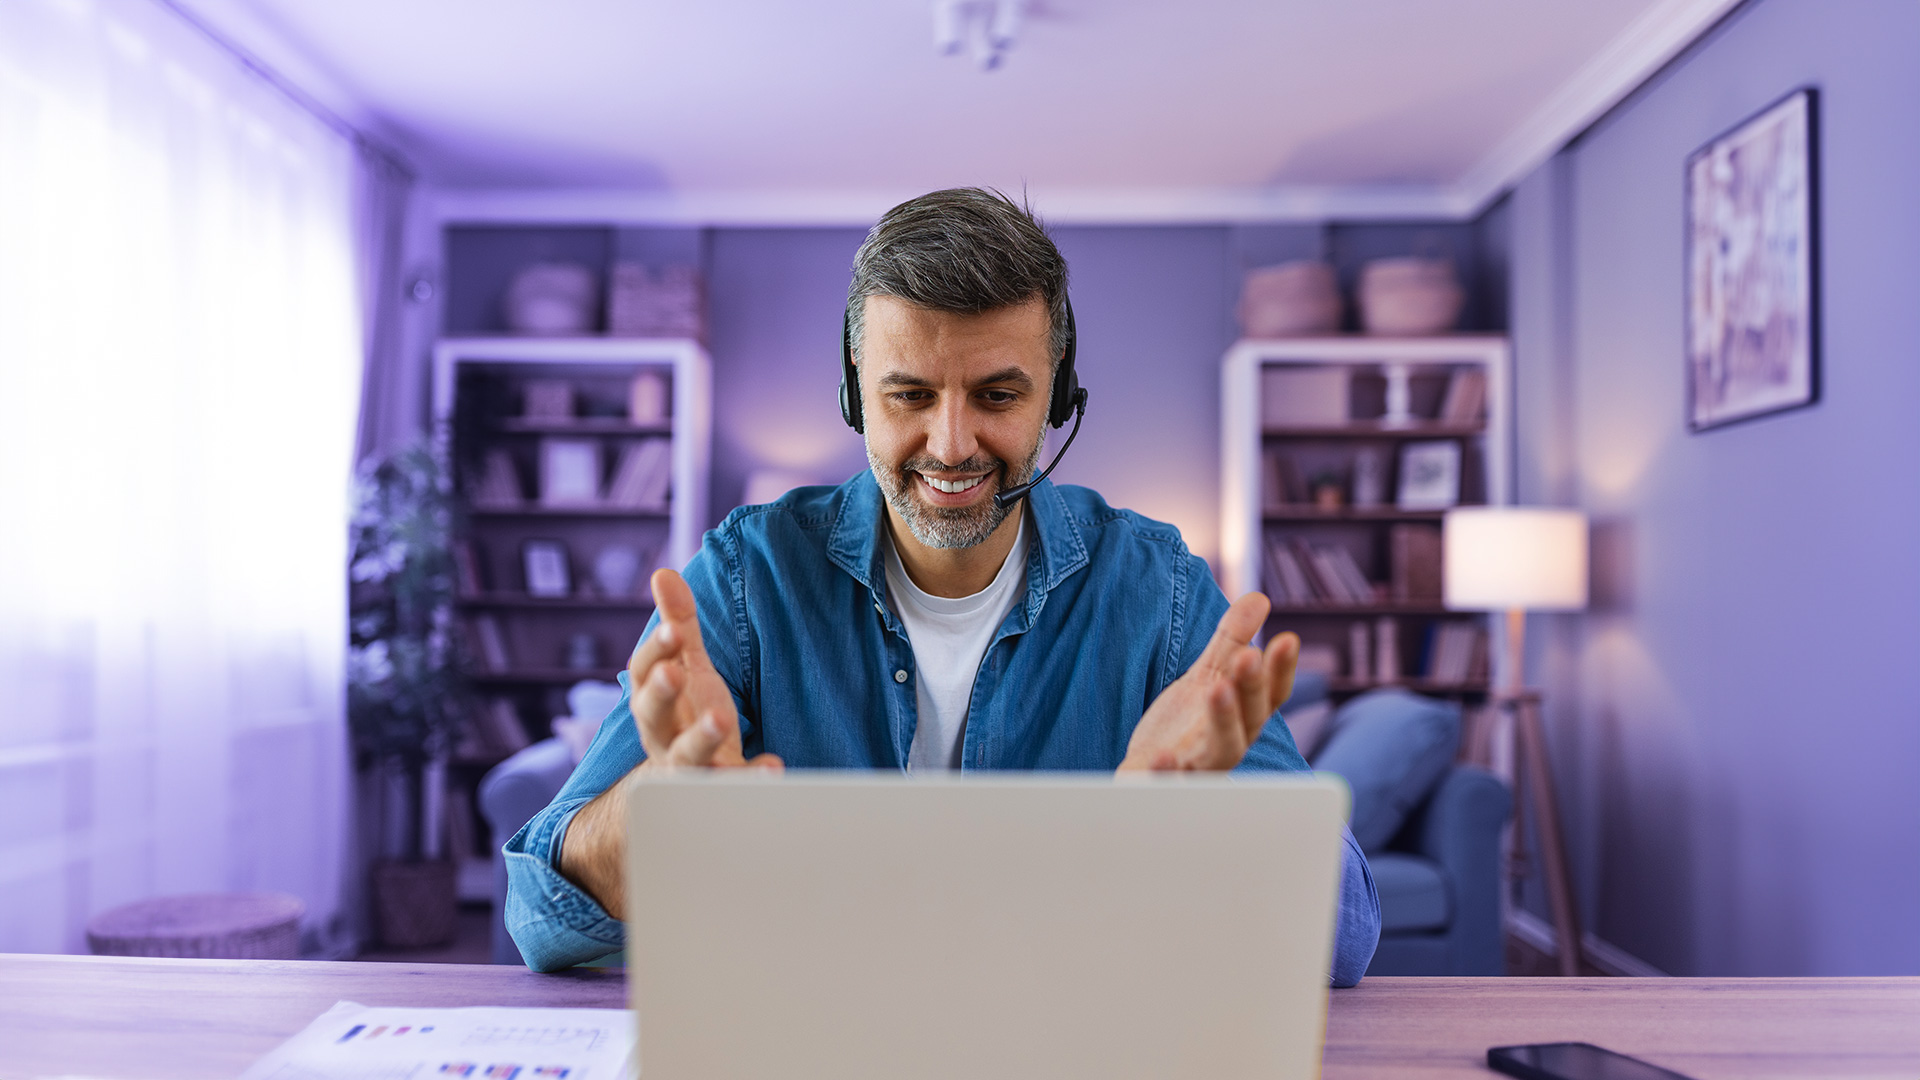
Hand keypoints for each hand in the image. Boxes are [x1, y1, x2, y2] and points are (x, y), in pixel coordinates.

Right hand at [557, 569, 779, 918]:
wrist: (688, 790)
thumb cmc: (689, 717)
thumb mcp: (687, 670)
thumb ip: (678, 626)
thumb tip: (662, 573)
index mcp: (654, 703)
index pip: (643, 673)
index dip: (655, 653)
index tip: (672, 632)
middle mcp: (663, 738)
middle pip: (651, 717)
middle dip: (660, 693)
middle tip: (675, 672)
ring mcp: (689, 771)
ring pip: (685, 761)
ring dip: (700, 740)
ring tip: (721, 721)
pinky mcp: (719, 794)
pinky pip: (730, 793)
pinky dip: (750, 779)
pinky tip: (771, 765)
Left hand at [1119, 592, 1298, 772]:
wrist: (1144, 775)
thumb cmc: (1184, 729)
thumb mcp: (1207, 677)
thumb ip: (1231, 641)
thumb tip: (1260, 597)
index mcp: (1242, 718)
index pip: (1269, 694)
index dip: (1280, 670)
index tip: (1287, 639)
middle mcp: (1228, 744)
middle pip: (1249, 719)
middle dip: (1251, 687)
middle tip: (1249, 656)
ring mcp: (1199, 768)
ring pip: (1221, 750)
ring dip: (1223, 721)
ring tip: (1217, 688)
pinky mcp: (1166, 787)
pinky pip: (1171, 784)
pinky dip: (1168, 773)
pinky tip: (1162, 757)